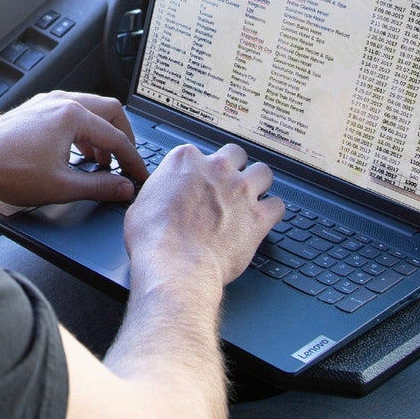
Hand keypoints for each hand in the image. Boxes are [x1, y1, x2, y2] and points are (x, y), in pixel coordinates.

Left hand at [0, 90, 148, 206]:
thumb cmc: (7, 171)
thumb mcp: (61, 187)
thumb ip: (99, 187)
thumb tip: (123, 188)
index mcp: (72, 116)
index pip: (117, 137)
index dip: (133, 159)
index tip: (139, 175)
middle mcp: (62, 101)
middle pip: (110, 111)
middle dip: (123, 138)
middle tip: (127, 161)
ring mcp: (47, 102)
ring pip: (91, 109)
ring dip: (102, 133)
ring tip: (101, 162)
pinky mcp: (36, 108)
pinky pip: (72, 111)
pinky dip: (84, 129)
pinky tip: (77, 152)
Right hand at [124, 143, 282, 290]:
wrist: (175, 265)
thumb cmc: (154, 240)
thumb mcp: (142, 204)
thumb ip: (160, 191)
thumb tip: (161, 197)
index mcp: (186, 160)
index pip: (199, 153)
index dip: (200, 170)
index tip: (199, 182)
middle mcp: (217, 169)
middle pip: (236, 155)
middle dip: (233, 168)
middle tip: (227, 185)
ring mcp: (240, 191)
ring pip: (263, 172)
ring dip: (258, 183)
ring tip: (251, 197)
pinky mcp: (258, 216)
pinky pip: (277, 205)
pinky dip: (272, 211)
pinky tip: (265, 218)